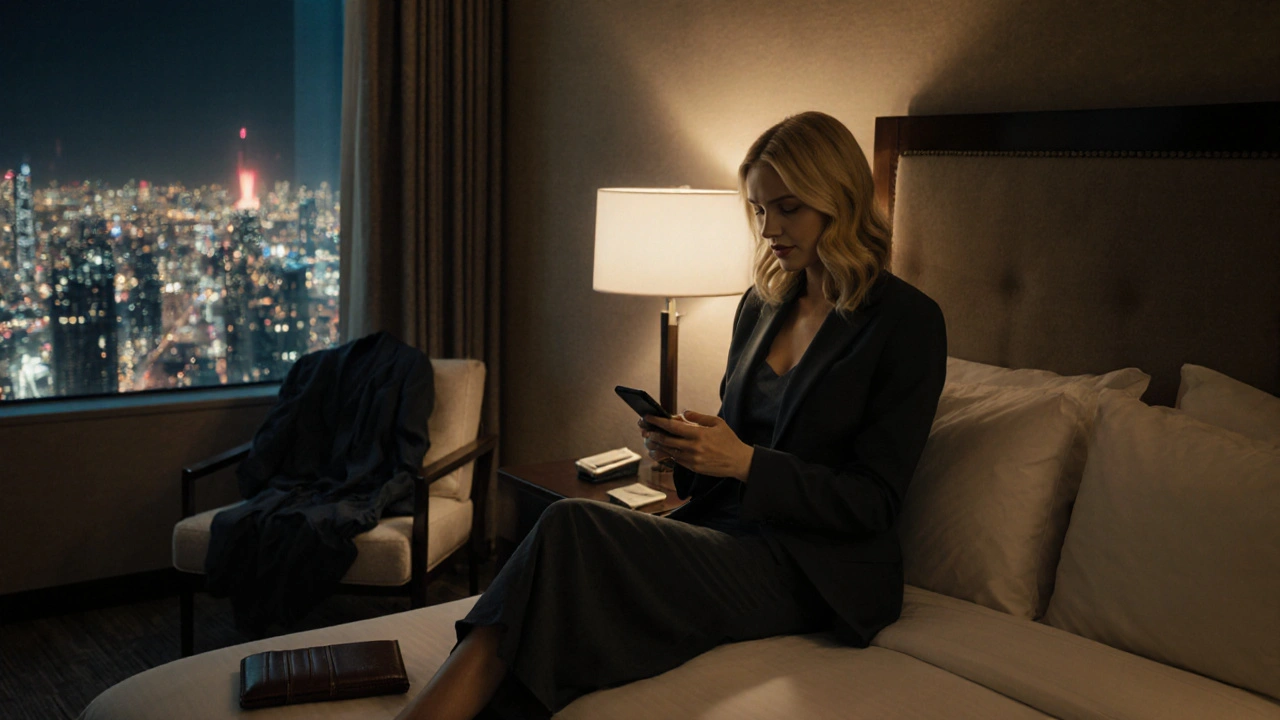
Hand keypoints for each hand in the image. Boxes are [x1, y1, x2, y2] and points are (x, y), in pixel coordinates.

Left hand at [639, 410, 754, 480]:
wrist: (739, 462)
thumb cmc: (728, 440)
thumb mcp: (717, 423)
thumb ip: (699, 417)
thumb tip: (684, 412)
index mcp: (699, 434)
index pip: (673, 426)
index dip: (657, 421)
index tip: (648, 417)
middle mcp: (693, 447)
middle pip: (666, 440)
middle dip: (652, 434)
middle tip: (643, 428)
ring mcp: (692, 459)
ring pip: (669, 451)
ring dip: (657, 445)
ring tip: (648, 438)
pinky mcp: (693, 467)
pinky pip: (676, 460)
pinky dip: (666, 454)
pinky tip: (661, 449)